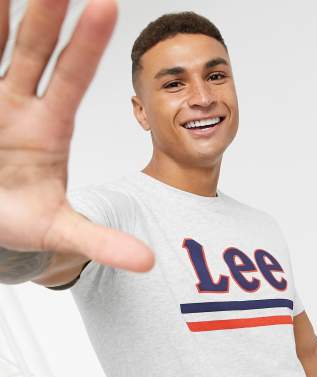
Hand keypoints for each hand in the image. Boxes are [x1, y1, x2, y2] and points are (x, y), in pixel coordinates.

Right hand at [0, 0, 153, 271]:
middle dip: (45, 13)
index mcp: (50, 129)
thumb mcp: (62, 233)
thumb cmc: (23, 222)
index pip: (73, 79)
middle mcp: (20, 105)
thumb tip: (148, 262)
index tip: (105, 4)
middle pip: (33, 50)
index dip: (87, 45)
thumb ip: (102, 242)